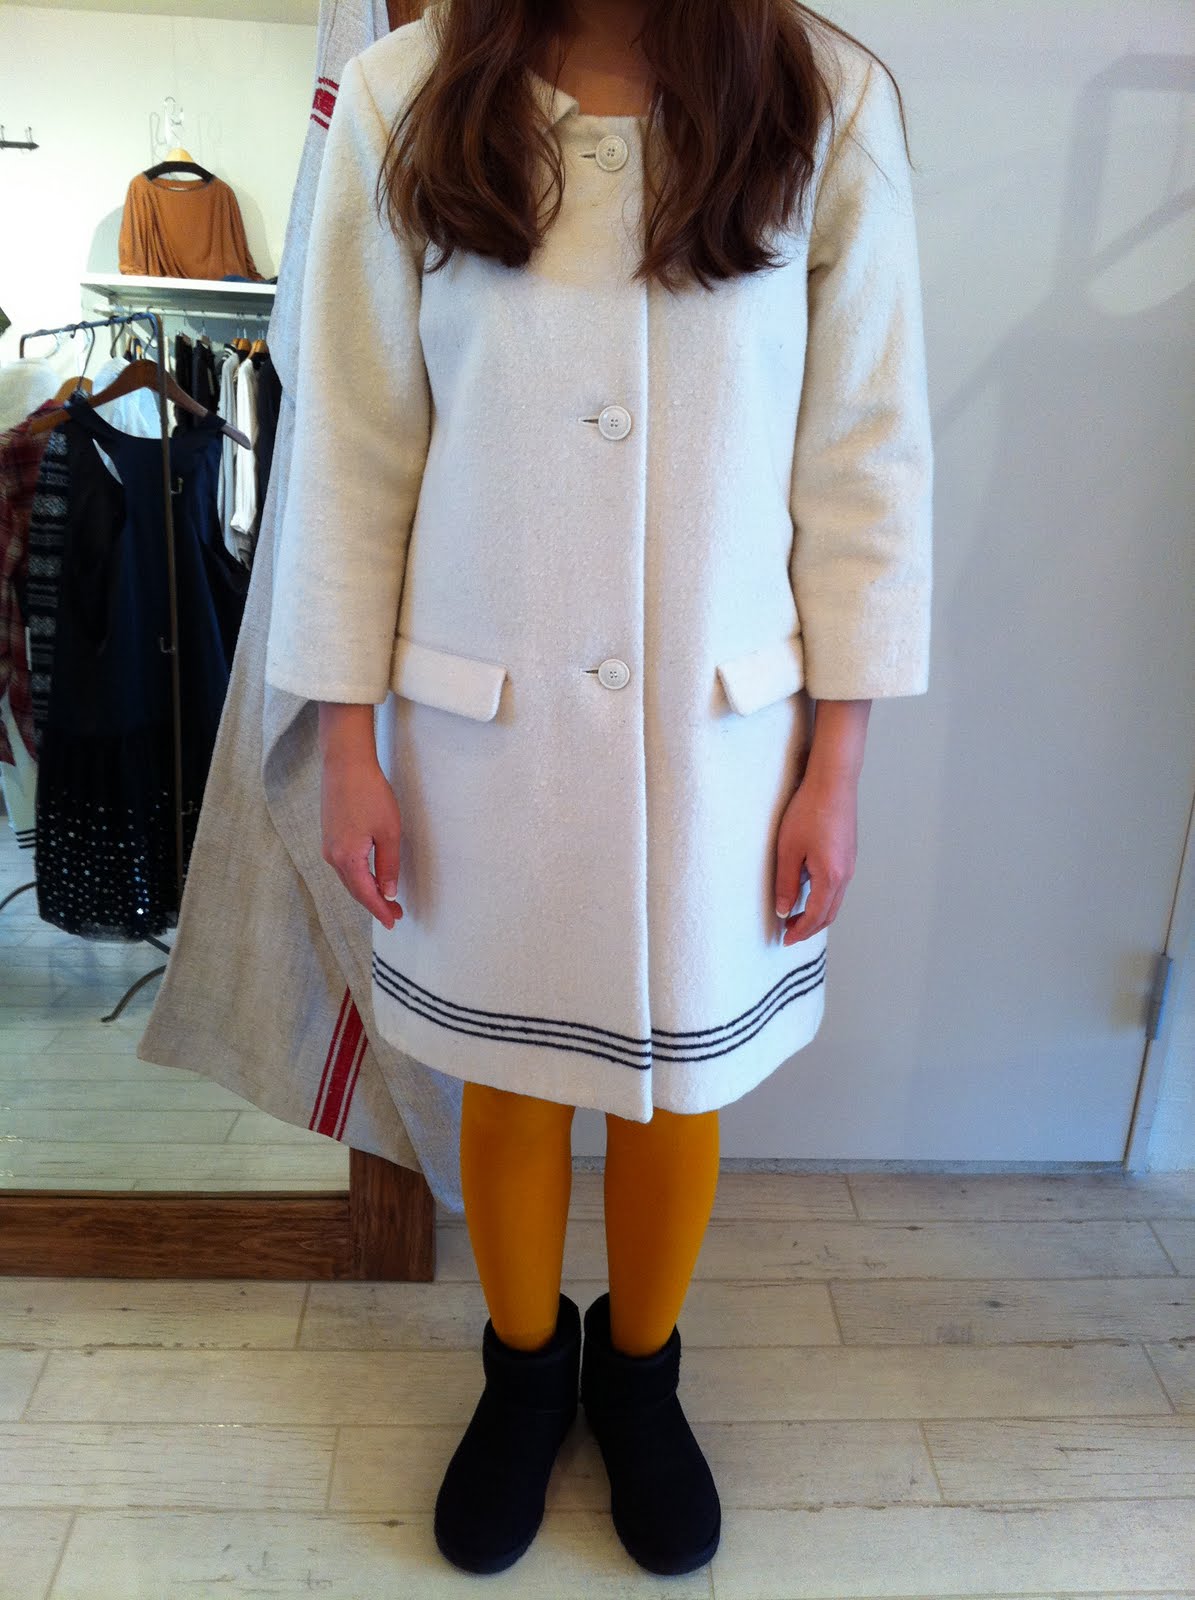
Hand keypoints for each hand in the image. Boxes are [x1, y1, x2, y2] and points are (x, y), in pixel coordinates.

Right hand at [320, 745, 404, 930]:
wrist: (345, 763)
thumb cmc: (370, 794)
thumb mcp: (388, 832)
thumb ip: (389, 866)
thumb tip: (388, 892)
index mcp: (347, 858)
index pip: (366, 894)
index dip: (380, 910)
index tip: (393, 922)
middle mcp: (332, 856)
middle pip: (355, 889)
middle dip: (375, 904)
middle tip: (395, 914)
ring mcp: (328, 846)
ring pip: (349, 878)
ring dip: (367, 891)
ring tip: (386, 900)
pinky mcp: (329, 835)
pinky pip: (344, 865)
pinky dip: (358, 876)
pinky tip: (370, 877)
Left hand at [774, 769, 857, 943]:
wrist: (833, 782)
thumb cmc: (809, 811)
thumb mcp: (789, 851)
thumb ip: (786, 884)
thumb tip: (784, 910)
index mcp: (831, 877)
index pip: (815, 916)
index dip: (800, 931)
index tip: (785, 939)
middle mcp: (845, 874)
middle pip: (829, 913)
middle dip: (810, 927)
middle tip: (789, 933)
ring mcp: (850, 864)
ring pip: (835, 900)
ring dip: (817, 913)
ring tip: (796, 915)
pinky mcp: (848, 853)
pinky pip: (837, 885)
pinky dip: (824, 897)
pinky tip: (808, 890)